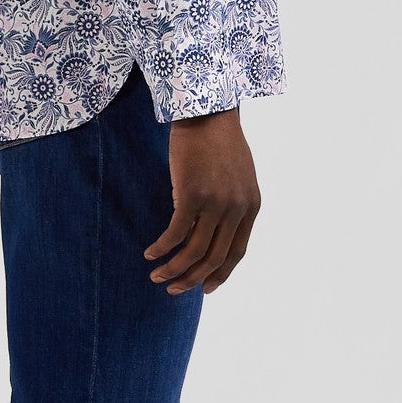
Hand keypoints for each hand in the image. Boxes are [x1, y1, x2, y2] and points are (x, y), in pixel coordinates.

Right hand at [144, 107, 261, 295]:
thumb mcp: (237, 176)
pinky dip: (161, 248)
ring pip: (193, 252)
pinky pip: (175, 234)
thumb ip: (232, 203)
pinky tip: (150, 253)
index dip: (220, 274)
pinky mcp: (192, 195)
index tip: (204, 288)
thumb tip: (211, 228)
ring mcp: (216, 204)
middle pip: (213, 258)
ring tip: (156, 275)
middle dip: (191, 279)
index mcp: (251, 207)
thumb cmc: (218, 140)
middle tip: (173, 289)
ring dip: (173, 269)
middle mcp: (237, 209)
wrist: (208, 112)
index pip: (236, 253)